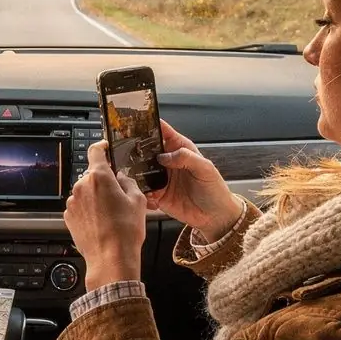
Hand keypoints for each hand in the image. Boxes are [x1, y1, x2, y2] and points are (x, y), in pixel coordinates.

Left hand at [65, 142, 146, 290]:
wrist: (111, 259)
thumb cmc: (125, 231)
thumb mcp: (138, 200)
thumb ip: (128, 182)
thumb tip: (122, 178)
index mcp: (99, 177)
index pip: (95, 151)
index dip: (101, 147)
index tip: (105, 147)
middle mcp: (81, 186)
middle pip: (92, 175)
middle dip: (104, 181)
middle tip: (119, 195)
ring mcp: (73, 202)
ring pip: (86, 192)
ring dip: (96, 197)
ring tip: (112, 214)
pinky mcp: (69, 217)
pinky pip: (80, 206)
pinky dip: (89, 210)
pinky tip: (102, 222)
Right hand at [143, 119, 242, 239]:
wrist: (215, 217)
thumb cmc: (215, 190)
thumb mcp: (205, 169)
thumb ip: (186, 157)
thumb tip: (164, 156)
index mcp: (180, 149)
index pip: (163, 131)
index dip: (150, 125)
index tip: (137, 122)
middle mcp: (169, 162)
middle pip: (147, 149)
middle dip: (136, 149)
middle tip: (125, 150)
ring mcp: (162, 178)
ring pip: (141, 170)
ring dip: (136, 171)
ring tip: (131, 173)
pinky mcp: (158, 195)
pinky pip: (144, 190)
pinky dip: (140, 191)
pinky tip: (144, 193)